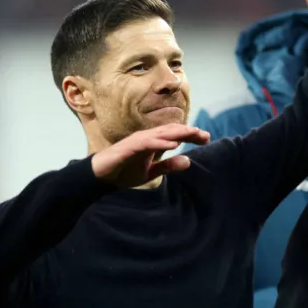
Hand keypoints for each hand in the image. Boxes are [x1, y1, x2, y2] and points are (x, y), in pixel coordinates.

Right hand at [90, 124, 209, 188]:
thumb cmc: (124, 171)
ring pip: (161, 134)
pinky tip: (173, 144)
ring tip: (193, 133)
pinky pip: (147, 143)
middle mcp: (147, 138)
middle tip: (206, 135)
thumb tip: (188, 161)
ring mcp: (138, 141)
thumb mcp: (151, 172)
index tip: (207, 138)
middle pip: (171, 131)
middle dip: (189, 132)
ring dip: (178, 133)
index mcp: (153, 143)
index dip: (191, 135)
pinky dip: (160, 142)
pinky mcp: (129, 147)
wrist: (101, 176)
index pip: (175, 136)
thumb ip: (168, 166)